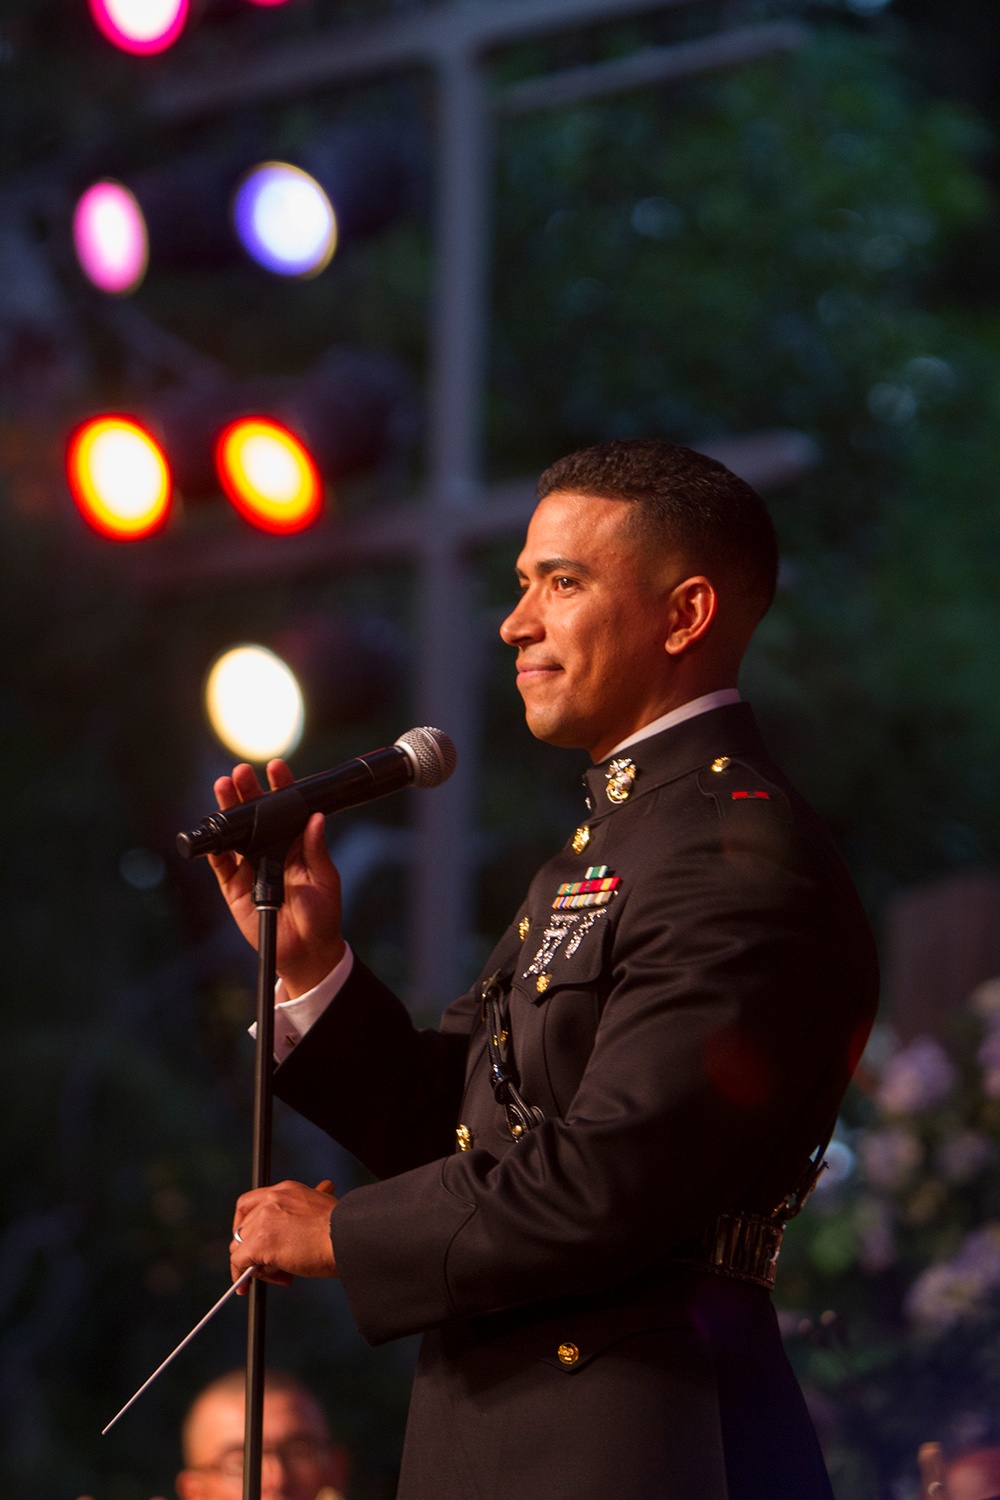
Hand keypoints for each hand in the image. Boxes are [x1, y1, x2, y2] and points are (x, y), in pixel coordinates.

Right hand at [208, 759, 345, 996]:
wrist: (307, 950)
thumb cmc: (321, 914)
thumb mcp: (325, 880)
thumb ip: (316, 850)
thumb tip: (316, 819)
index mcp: (296, 843)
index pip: (286, 810)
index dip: (280, 788)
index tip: (276, 768)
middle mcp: (271, 850)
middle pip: (255, 815)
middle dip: (247, 792)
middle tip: (240, 773)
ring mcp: (251, 867)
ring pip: (235, 834)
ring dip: (229, 812)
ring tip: (223, 789)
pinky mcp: (235, 887)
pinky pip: (221, 865)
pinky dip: (216, 849)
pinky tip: (213, 831)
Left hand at [231, 1179, 338, 1287]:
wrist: (348, 1237)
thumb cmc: (342, 1229)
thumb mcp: (320, 1209)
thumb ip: (300, 1215)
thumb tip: (291, 1234)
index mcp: (286, 1190)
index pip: (250, 1204)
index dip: (246, 1224)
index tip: (250, 1240)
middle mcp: (271, 1200)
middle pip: (244, 1229)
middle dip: (255, 1250)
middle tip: (272, 1267)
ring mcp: (264, 1221)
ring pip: (241, 1247)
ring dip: (255, 1264)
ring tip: (280, 1275)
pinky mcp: (261, 1243)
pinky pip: (239, 1262)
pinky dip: (241, 1275)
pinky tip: (251, 1284)